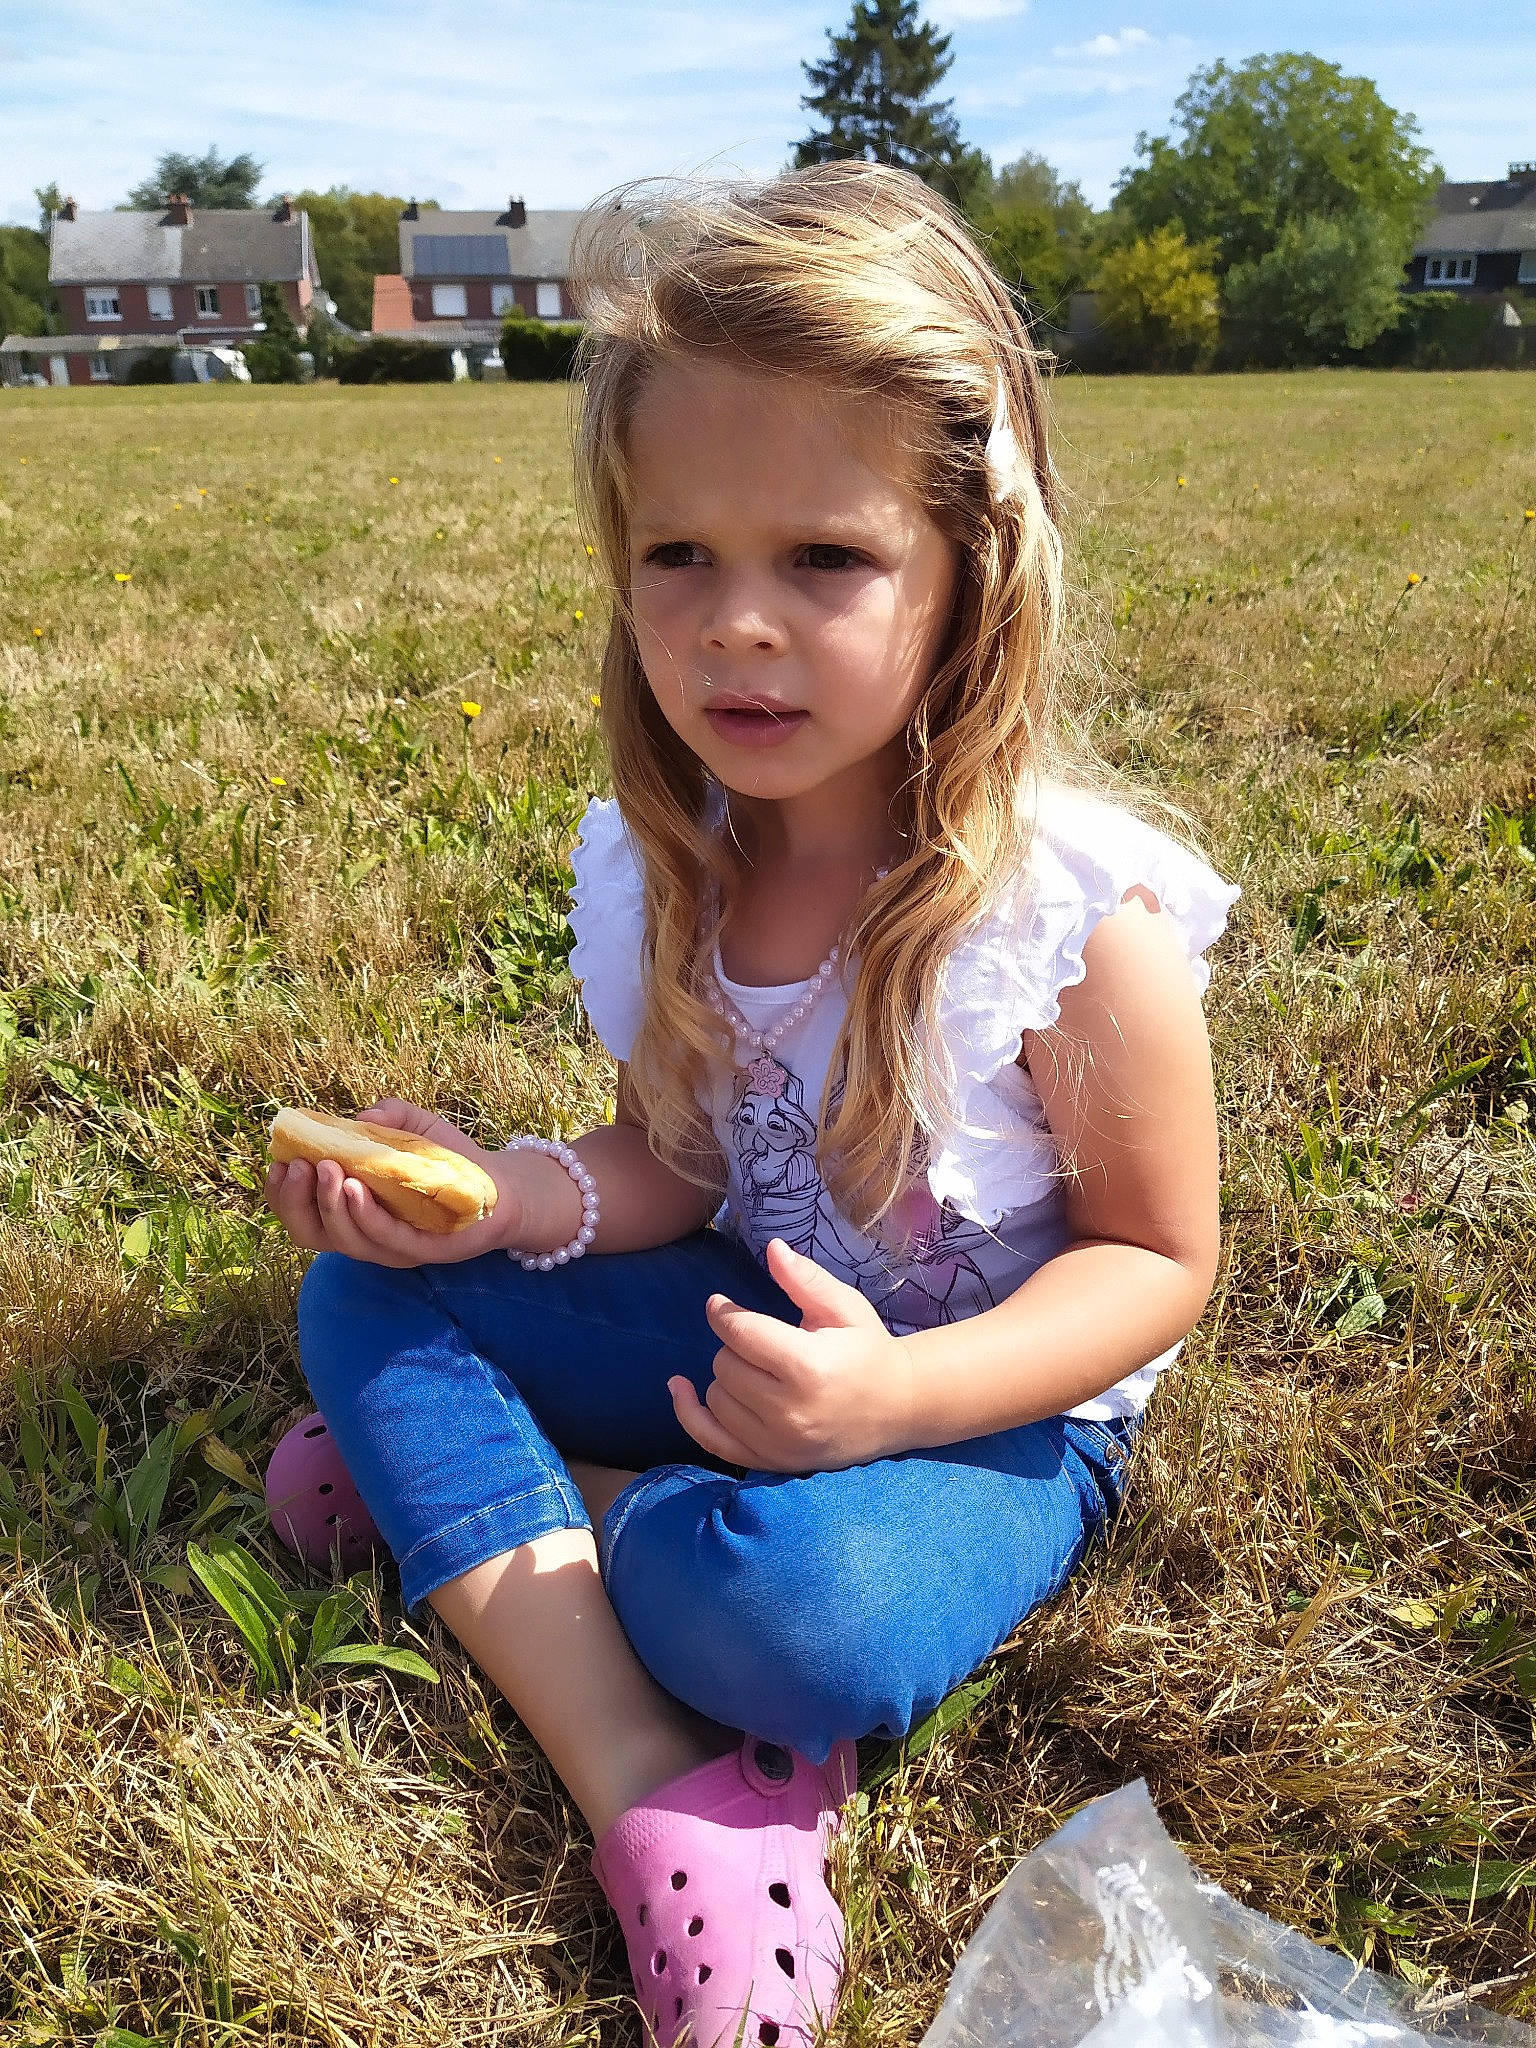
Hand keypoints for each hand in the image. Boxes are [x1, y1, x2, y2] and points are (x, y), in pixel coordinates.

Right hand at [263, 1097, 529, 1268]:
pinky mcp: (419, 1251)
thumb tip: (365, 1115)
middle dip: (294, 1201)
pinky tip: (356, 1190)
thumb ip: (390, 1116)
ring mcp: (389, 1246)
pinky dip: (365, 1217)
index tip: (277, 1161)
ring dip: (329, 1204)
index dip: (281, 1193)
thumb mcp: (415, 1129)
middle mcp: (362, 1234)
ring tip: (328, 1170)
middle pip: (310, 1231)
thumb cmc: (448, 1161)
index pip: (301, 1211)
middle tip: (296, 1166)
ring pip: (343, 1238)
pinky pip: (384, 1239)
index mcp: (349, 1210)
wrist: (499, 1187)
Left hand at [668, 1237, 915, 1473]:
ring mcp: (778, 1443)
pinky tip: (680, 1388)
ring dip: (726, 1376)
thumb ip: (805, 1279)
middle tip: (763, 1341)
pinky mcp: (771, 1462)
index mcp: (808, 1366)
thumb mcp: (844, 1307)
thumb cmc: (868, 1350)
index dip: (723, 1312)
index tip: (720, 1303)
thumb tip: (772, 1248)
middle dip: (735, 1345)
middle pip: (725, 1364)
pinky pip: (711, 1440)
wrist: (898, 1409)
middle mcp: (789, 1410)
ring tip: (758, 1368)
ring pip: (716, 1397)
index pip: (740, 1333)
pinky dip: (690, 1414)